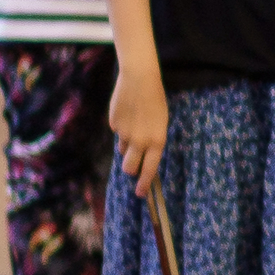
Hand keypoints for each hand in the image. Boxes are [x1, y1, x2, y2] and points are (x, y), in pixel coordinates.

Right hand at [111, 68, 169, 196]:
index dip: (145, 183)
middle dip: (130, 170)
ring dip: (127, 145)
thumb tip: (141, 155)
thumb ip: (151, 141)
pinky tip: (127, 113)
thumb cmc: (156, 101)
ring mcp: (125, 134)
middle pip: (129, 167)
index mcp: (156, 141)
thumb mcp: (160, 124)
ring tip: (135, 127)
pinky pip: (117, 132)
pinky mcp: (114, 125)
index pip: (150, 169)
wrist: (140, 80)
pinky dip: (122, 128)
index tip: (141, 193)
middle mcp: (140, 141)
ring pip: (122, 149)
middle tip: (131, 167)